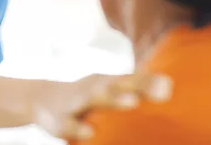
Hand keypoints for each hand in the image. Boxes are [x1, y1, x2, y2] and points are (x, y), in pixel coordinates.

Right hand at [31, 73, 172, 140]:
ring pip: (92, 98)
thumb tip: (169, 85)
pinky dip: (77, 126)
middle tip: (161, 91)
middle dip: (136, 85)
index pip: (129, 79)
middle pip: (114, 84)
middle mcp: (92, 88)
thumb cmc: (88, 96)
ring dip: (111, 98)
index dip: (147, 81)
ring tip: (132, 101)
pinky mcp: (58, 119)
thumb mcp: (108, 89)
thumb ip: (136, 87)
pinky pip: (68, 123)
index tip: (168, 86)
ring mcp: (74, 102)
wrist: (42, 99)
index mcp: (106, 82)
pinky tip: (89, 132)